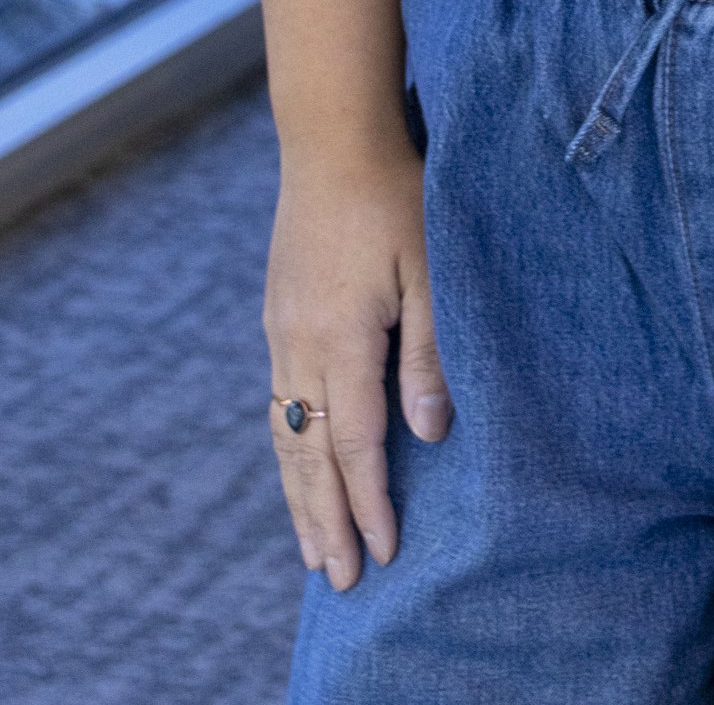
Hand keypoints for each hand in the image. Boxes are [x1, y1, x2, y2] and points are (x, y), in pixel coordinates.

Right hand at [264, 135, 450, 589]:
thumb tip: (430, 434)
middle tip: (338, 580)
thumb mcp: (431, 268)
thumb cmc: (396, 194)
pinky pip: (278, 402)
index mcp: (340, 338)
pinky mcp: (279, 315)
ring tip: (310, 547)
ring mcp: (281, 330)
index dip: (370, 501)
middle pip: (309, 454)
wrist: (332, 137)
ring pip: (286, 434)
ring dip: (299, 495)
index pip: (356, 442)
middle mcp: (299, 344)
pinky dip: (288, 449)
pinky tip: (298, 466)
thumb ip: (428, 353)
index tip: (384, 552)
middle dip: (325, 520)